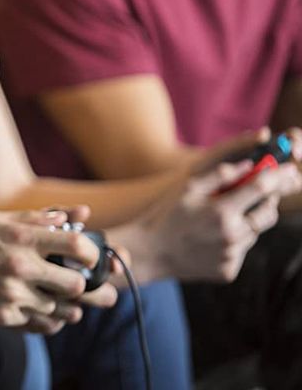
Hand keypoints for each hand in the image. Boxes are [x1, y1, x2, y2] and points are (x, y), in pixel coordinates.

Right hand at [0, 209, 103, 333]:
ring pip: (61, 309)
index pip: (77, 246)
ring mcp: (12, 294)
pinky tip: (36, 308)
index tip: (89, 258)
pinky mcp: (4, 317)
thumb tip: (69, 217)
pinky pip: (40, 324)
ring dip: (63, 305)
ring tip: (55, 298)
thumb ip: (34, 218)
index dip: (93, 254)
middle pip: (77, 284)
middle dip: (81, 284)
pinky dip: (43, 318)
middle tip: (75, 282)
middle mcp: (20, 266)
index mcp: (21, 238)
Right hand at [122, 131, 301, 281]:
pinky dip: (234, 241)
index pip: (261, 188)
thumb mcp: (187, 188)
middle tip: (261, 193)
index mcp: (222, 211)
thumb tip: (247, 165)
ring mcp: (231, 256)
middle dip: (269, 201)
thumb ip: (219, 175)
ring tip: (223, 217)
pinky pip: (241, 251)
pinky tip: (211, 238)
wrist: (149, 253)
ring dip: (248, 221)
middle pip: (268, 214)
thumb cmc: (165, 216)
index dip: (278, 175)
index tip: (289, 169)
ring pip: (255, 233)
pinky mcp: (229, 271)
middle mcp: (232, 235)